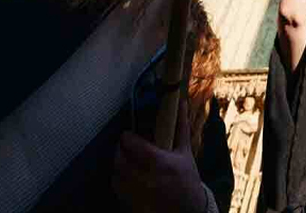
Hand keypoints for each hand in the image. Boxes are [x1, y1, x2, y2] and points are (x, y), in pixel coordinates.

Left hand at [112, 97, 205, 212]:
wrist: (188, 207)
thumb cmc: (188, 176)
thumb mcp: (185, 151)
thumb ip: (181, 127)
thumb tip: (182, 103)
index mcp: (162, 163)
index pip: (137, 148)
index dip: (127, 138)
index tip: (126, 133)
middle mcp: (148, 179)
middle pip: (122, 162)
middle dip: (119, 150)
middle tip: (122, 143)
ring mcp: (140, 193)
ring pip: (117, 176)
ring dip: (117, 164)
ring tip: (122, 156)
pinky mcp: (134, 203)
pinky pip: (118, 189)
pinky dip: (118, 178)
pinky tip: (125, 172)